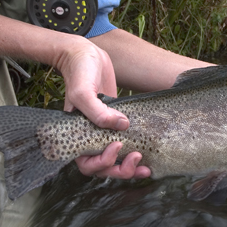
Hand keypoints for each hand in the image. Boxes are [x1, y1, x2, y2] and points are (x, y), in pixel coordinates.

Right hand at [55, 37, 150, 178]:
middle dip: (121, 170)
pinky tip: (149, 154)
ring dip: (130, 168)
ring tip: (146, 167)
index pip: (87, 164)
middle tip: (137, 159)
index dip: (102, 163)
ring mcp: (105, 132)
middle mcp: (91, 138)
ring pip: (116, 161)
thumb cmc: (79, 73)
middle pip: (104, 169)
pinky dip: (135, 152)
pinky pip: (126, 144)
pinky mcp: (117, 122)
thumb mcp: (83, 92)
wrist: (87, 55)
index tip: (116, 145)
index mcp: (77, 136)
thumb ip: (98, 112)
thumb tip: (122, 126)